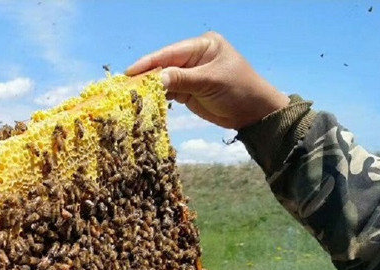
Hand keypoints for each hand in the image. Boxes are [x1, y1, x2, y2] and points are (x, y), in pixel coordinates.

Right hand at [126, 32, 289, 129]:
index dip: (149, 62)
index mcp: (203, 46)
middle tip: (124, 87)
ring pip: (163, 79)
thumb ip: (182, 79)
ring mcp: (190, 75)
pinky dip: (157, 98)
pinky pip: (168, 92)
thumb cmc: (239, 90)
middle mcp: (194, 58)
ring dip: (149, 88)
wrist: (254, 113)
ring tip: (129, 96)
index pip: (171, 52)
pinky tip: (144, 102)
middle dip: (146, 76)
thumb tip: (155, 78)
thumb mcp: (210, 82)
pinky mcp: (188, 92)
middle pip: (164, 65)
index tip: (130, 72)